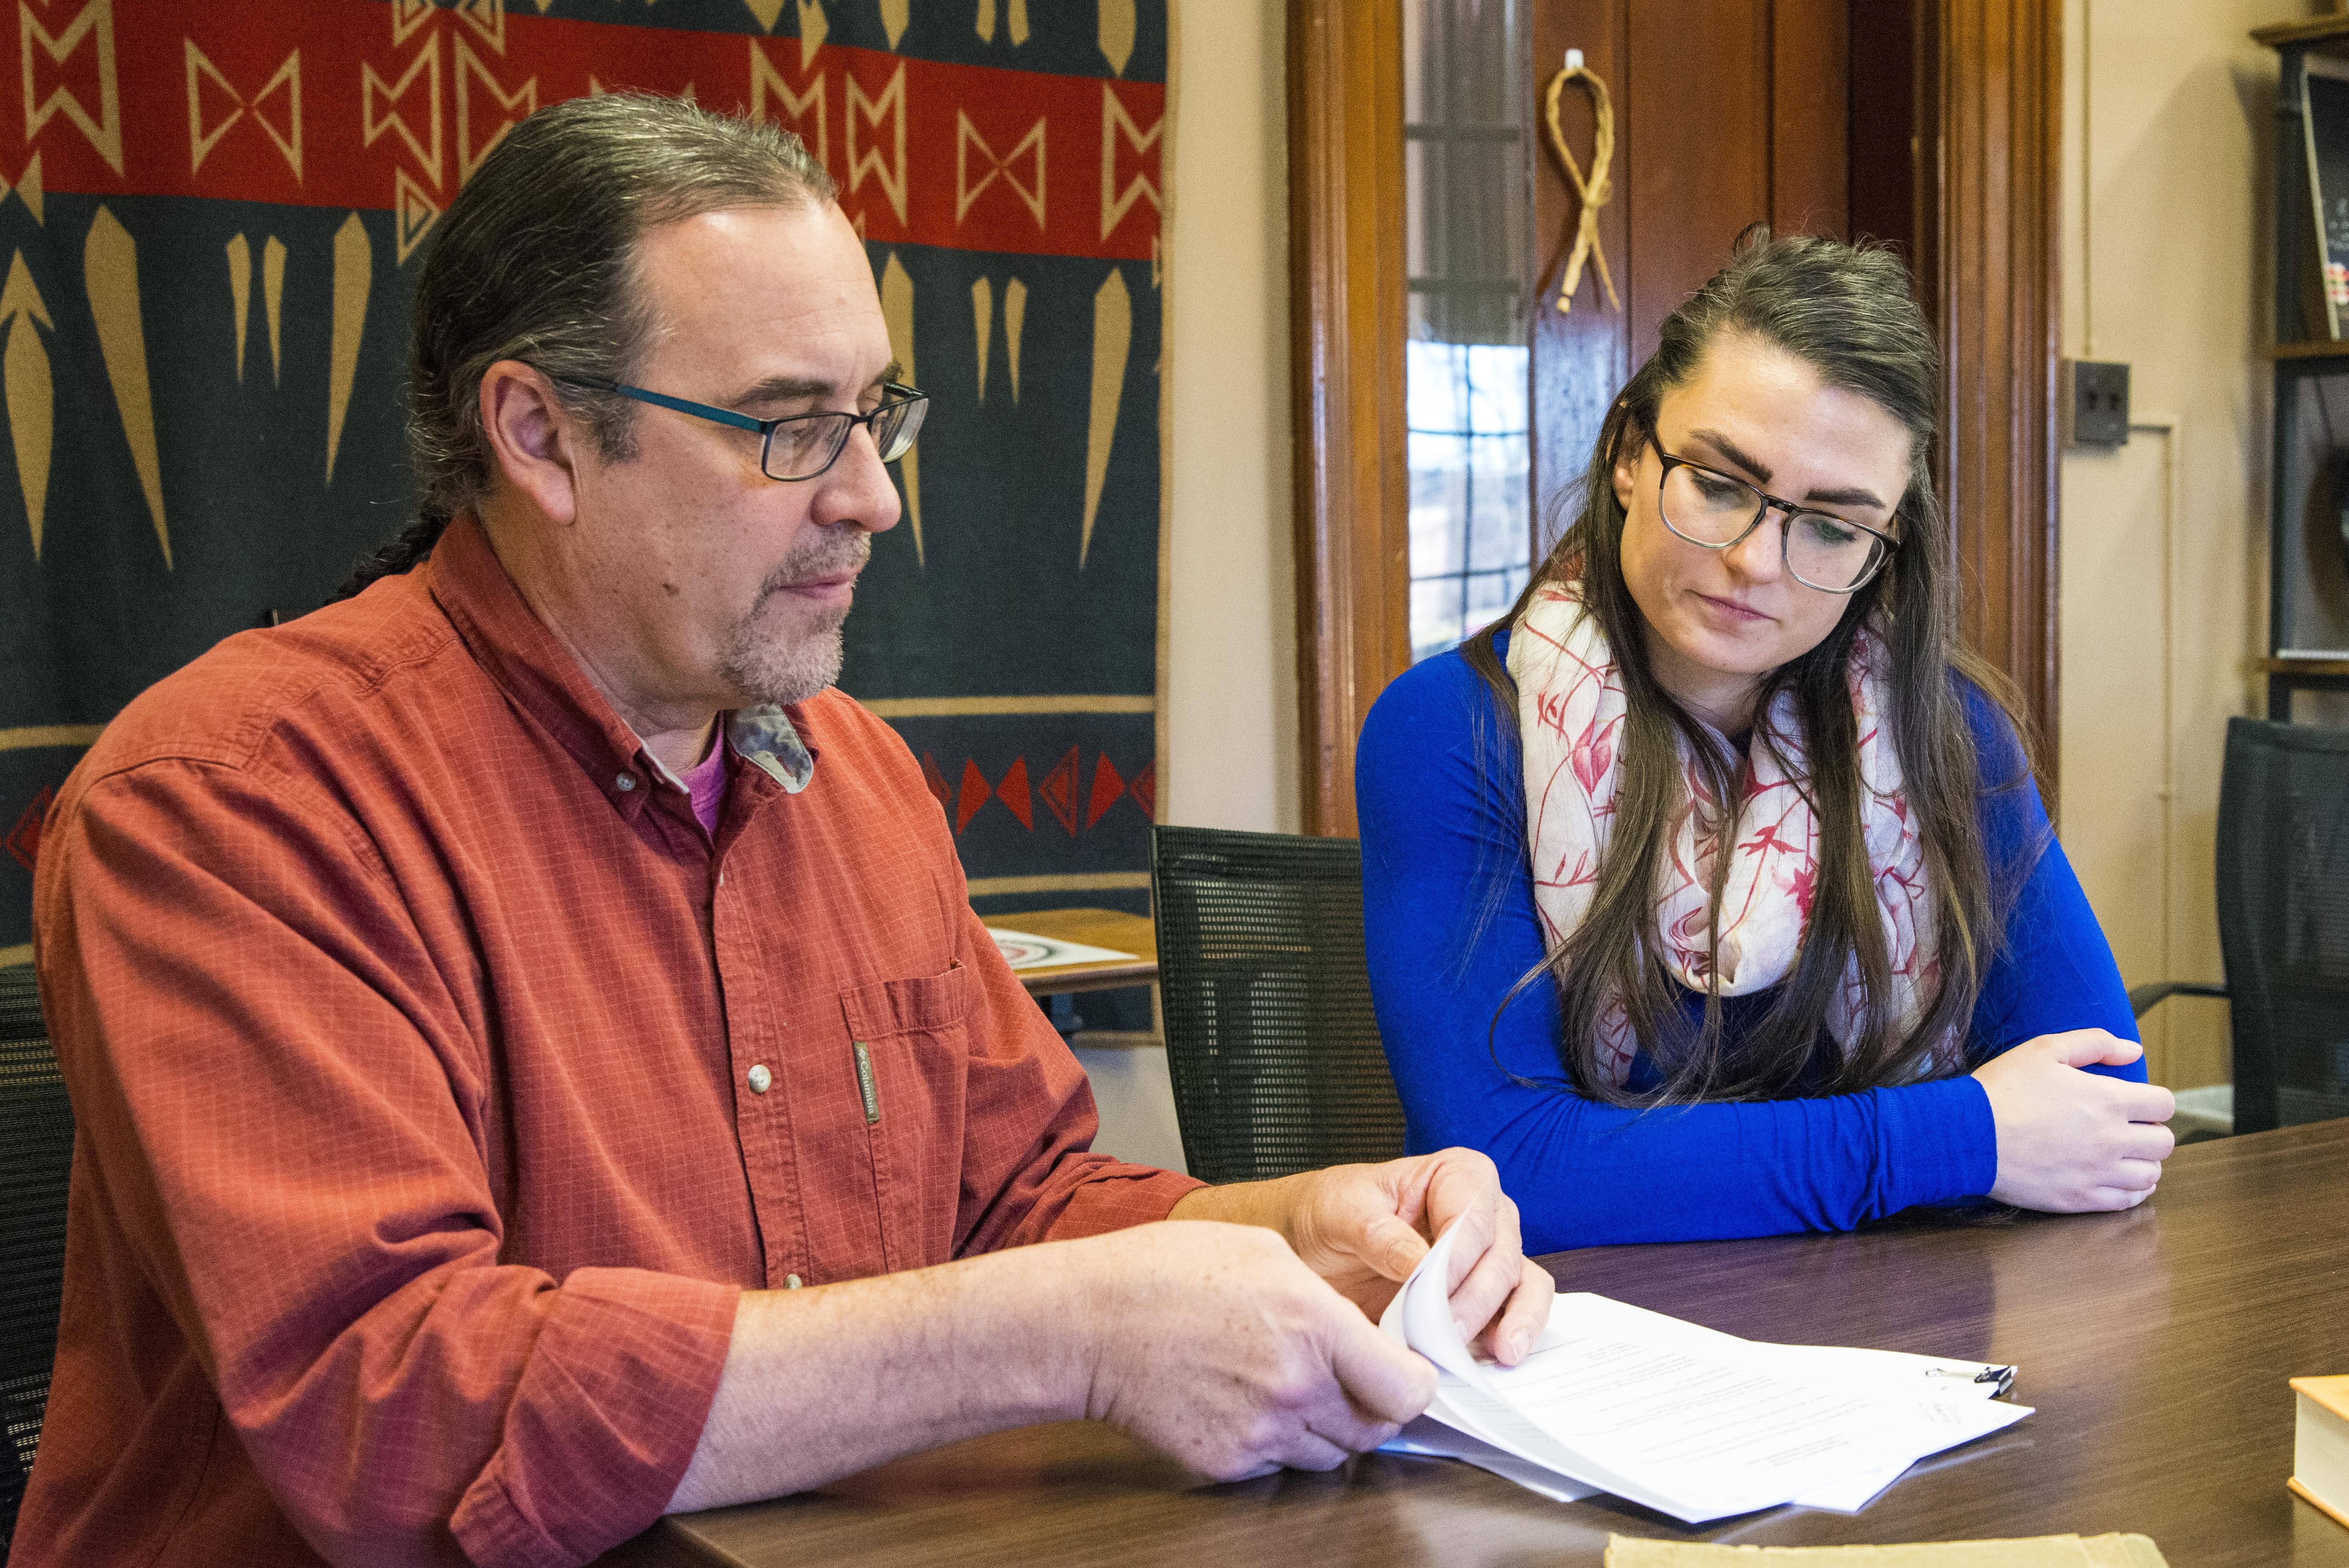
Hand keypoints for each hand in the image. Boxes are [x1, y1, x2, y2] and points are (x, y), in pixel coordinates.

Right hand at [1075, 1220, 1436, 1480]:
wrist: (1090, 1323)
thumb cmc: (1166, 1273)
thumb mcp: (1265, 1251)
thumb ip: (1327, 1301)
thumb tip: (1364, 1335)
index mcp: (1313, 1324)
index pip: (1408, 1388)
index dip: (1413, 1382)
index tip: (1403, 1371)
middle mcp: (1295, 1386)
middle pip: (1375, 1429)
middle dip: (1370, 1407)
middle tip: (1346, 1379)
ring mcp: (1260, 1432)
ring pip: (1331, 1453)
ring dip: (1324, 1427)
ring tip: (1285, 1386)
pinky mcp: (1227, 1462)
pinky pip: (1280, 1465)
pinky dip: (1276, 1442)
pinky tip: (1245, 1402)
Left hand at [1276, 1149, 1554, 1366]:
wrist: (1314, 1244)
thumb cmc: (1331, 1214)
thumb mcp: (1341, 1212)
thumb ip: (1378, 1233)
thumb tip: (1420, 1264)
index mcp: (1456, 1175)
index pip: (1472, 1217)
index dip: (1459, 1258)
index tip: (1432, 1291)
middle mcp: (1485, 1211)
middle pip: (1501, 1255)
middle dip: (1477, 1298)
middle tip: (1447, 1333)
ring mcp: (1492, 1254)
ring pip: (1524, 1283)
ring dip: (1514, 1320)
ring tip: (1501, 1354)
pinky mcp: (1487, 1295)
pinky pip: (1519, 1310)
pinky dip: (1514, 1333)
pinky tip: (1498, 1357)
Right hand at [1972, 1030, 2175, 1211]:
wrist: (1966, 1134)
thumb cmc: (2002, 1088)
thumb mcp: (2044, 1049)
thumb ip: (2095, 1043)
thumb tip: (2134, 1051)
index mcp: (2108, 1100)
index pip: (2164, 1104)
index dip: (2154, 1100)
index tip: (2135, 1102)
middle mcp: (2111, 1140)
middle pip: (2164, 1143)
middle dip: (2151, 1131)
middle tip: (2128, 1127)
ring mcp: (2097, 1173)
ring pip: (2151, 1175)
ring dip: (2144, 1163)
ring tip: (2123, 1154)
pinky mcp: (2080, 1199)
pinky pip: (2127, 1201)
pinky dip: (2130, 1191)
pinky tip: (2115, 1178)